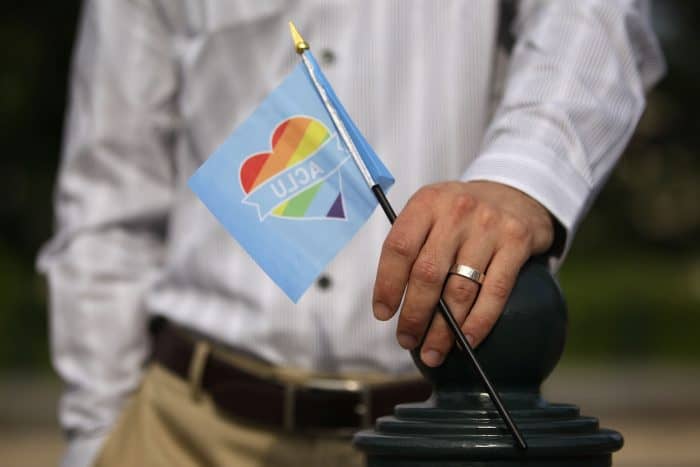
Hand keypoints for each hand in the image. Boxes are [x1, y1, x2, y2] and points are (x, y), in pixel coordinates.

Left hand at [372, 180, 554, 366]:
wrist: (513, 195)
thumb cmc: (460, 216)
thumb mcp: (431, 213)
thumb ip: (412, 246)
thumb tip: (393, 303)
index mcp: (427, 203)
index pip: (399, 247)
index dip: (387, 285)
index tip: (383, 314)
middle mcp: (457, 211)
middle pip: (427, 274)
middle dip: (414, 315)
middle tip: (407, 340)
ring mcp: (489, 226)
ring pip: (460, 289)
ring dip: (444, 329)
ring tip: (433, 351)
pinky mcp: (517, 242)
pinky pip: (495, 292)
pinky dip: (479, 323)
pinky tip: (466, 341)